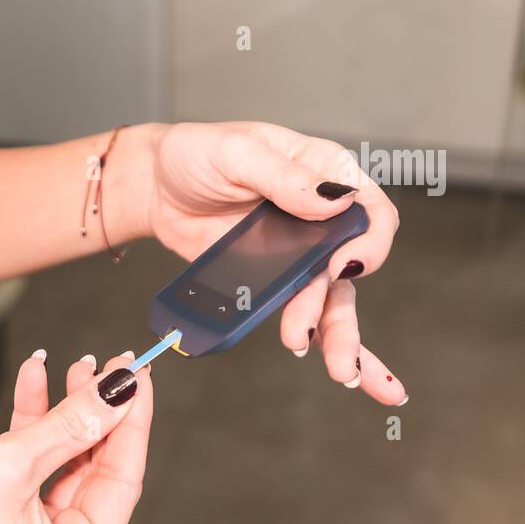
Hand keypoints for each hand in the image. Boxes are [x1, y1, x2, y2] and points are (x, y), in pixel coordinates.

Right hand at [0, 351, 153, 523]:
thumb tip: (120, 391)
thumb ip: (73, 423)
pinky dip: (35, 423)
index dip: (133, 422)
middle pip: (97, 471)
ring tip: (77, 364)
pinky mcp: (6, 517)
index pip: (123, 483)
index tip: (138, 373)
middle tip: (113, 364)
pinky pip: (36, 465)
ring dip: (67, 412)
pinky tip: (34, 378)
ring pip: (66, 463)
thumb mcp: (12, 462)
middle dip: (100, 413)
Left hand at [135, 120, 404, 404]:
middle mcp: (320, 216)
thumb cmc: (195, 153)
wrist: (154, 186)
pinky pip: (298, 307)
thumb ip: (284, 176)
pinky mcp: (271, 277)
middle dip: (346, 311)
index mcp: (324, 174)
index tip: (340, 265)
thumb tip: (333, 198)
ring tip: (341, 371)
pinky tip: (337, 365)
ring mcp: (297, 250)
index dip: (368, 242)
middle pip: (352, 267)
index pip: (370, 211)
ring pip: (330, 296)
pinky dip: (317, 336)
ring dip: (337, 335)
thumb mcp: (236, 152)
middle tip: (339, 353)